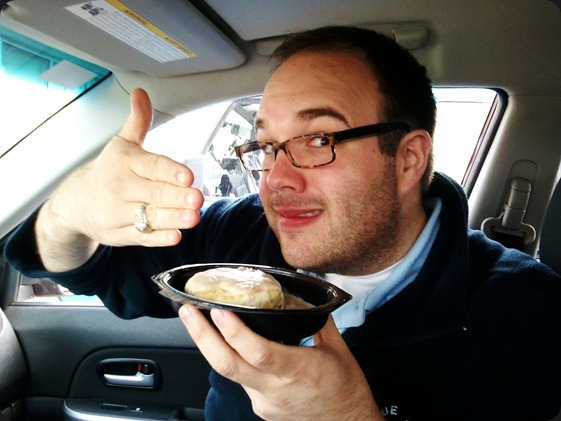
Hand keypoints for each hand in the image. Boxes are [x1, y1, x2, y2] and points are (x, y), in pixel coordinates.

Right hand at [37, 88, 203, 270]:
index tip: (187, 175)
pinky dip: (157, 238)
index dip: (169, 171)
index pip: (151, 166)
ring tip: (193, 218)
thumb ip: (138, 121)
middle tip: (196, 198)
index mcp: (125, 163)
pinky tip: (175, 236)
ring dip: (173, 218)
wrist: (73, 203)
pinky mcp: (120, 235)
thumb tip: (141, 93)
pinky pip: (141, 237)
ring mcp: (119, 213)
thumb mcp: (121, 144)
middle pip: (154, 193)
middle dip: (176, 196)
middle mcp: (121, 188)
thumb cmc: (107, 171)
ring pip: (149, 217)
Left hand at [179, 305, 383, 420]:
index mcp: (298, 372)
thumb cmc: (346, 392)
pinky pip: (241, 380)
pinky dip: (232, 359)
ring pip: (230, 372)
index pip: (259, 353)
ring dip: (211, 346)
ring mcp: (263, 402)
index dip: (236, 333)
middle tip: (188, 312)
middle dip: (203, 336)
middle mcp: (275, 390)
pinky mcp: (260, 408)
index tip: (219, 311)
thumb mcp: (339, 350)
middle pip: (228, 365)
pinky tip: (226, 343)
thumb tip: (305, 295)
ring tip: (198, 320)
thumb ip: (318, 321)